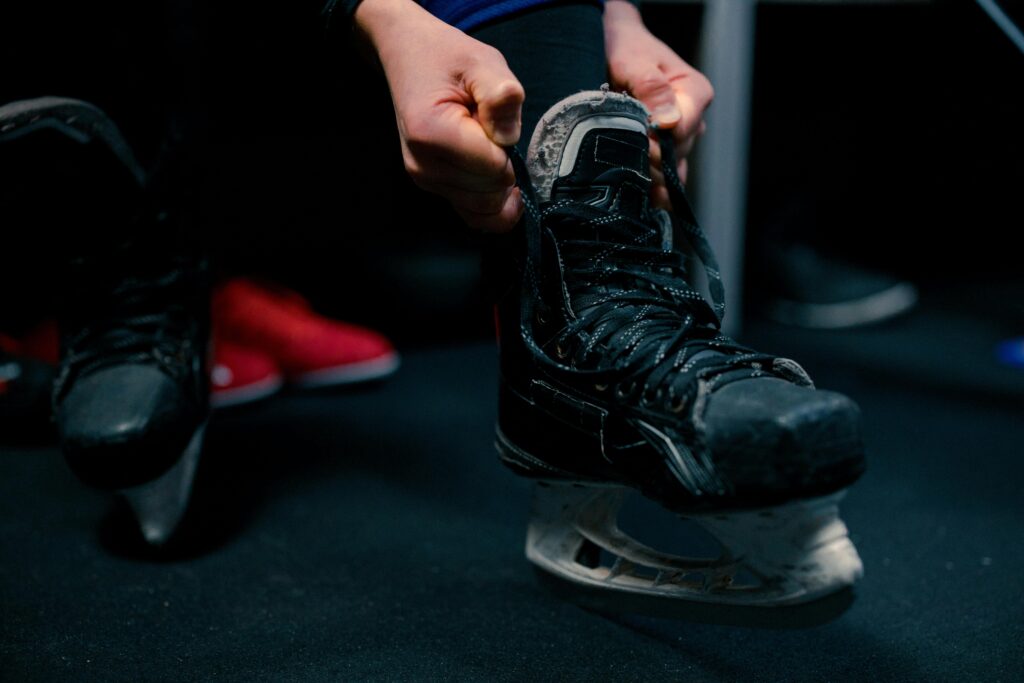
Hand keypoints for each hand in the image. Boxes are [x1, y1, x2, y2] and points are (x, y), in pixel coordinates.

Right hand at [355, 0, 524, 231]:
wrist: (410, 58)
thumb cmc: (447, 59)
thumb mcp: (481, 62)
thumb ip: (501, 95)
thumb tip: (508, 137)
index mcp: (431, 133)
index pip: (494, 167)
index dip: (507, 144)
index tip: (492, 116)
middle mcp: (423, 165)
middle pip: (490, 191)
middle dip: (505, 164)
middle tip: (489, 128)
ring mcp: (425, 181)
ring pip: (486, 207)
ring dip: (499, 181)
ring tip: (485, 143)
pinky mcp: (433, 188)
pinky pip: (474, 217)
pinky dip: (495, 207)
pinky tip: (503, 188)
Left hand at [604, 0, 713, 206]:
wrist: (614, 48)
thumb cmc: (626, 49)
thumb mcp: (634, 61)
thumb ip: (651, 87)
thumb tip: (668, 122)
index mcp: (695, 93)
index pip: (683, 131)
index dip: (659, 143)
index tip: (636, 144)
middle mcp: (692, 119)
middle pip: (676, 153)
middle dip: (650, 159)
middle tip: (621, 158)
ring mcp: (680, 137)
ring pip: (671, 168)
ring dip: (649, 175)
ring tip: (624, 174)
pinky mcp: (664, 150)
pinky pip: (665, 177)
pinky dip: (653, 189)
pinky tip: (641, 198)